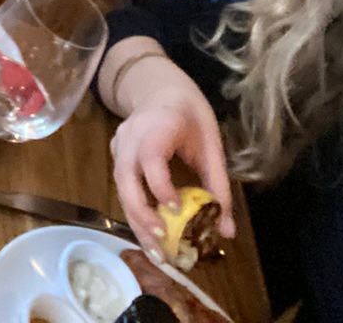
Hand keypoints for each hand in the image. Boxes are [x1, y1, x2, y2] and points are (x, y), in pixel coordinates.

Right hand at [106, 52, 234, 256]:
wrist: (161, 90)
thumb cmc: (191, 116)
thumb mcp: (212, 145)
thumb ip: (219, 187)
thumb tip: (227, 232)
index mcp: (158, 125)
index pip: (151, 157)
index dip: (160, 185)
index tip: (174, 211)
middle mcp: (131, 136)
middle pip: (126, 179)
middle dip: (141, 216)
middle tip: (161, 246)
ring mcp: (119, 146)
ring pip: (120, 189)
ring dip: (137, 222)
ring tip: (157, 253)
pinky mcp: (115, 156)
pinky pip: (122, 188)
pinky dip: (134, 213)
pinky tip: (150, 235)